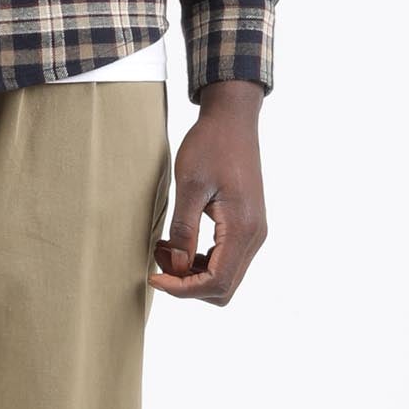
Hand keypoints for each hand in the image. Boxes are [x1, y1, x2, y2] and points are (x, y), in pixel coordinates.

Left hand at [151, 80, 267, 304]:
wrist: (233, 120)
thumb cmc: (210, 145)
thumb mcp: (189, 186)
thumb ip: (184, 231)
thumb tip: (176, 267)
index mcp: (242, 229)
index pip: (217, 282)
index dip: (183, 289)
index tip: (154, 278)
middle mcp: (254, 236)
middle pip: (223, 287)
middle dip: (187, 283)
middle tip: (159, 259)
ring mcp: (253, 232)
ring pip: (224, 275)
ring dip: (192, 271)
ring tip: (164, 246)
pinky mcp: (246, 225)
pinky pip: (225, 258)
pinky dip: (200, 259)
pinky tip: (177, 240)